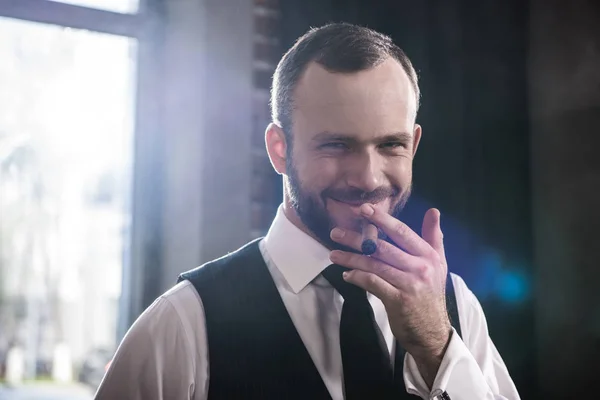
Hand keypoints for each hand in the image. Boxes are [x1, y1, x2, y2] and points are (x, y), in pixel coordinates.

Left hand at [329, 204, 451, 386]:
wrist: (433, 332)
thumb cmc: (430, 295)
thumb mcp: (438, 264)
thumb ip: (434, 237)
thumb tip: (433, 211)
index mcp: (429, 255)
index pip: (402, 232)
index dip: (382, 219)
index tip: (363, 209)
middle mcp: (420, 267)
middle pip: (383, 247)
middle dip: (357, 238)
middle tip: (336, 232)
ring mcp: (409, 284)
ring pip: (375, 265)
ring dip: (351, 259)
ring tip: (334, 254)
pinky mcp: (398, 300)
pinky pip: (373, 283)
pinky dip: (358, 278)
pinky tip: (347, 275)